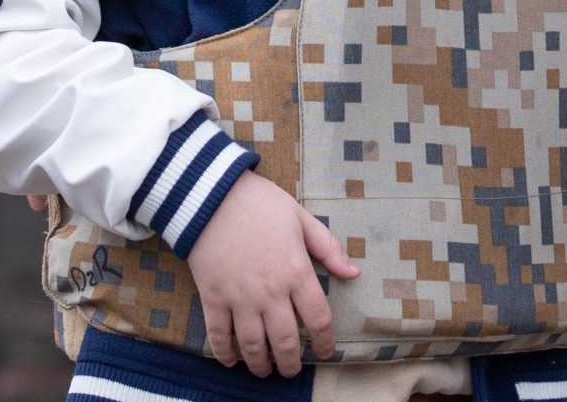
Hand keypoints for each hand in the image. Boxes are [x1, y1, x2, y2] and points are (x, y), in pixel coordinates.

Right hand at [187, 170, 358, 375]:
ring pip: (253, 345)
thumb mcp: (301, 219)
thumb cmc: (261, 204)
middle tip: (292, 371)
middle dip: (291, 363)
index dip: (325, 341)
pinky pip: (219, 336)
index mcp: (296, 271)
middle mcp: (270, 291)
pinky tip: (231, 361)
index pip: (318, 318)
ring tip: (265, 371)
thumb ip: (328, 248)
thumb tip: (354, 273)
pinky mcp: (212, 297)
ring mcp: (239, 297)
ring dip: (260, 365)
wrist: (212, 196)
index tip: (326, 352)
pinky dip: (225, 353)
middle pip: (286, 341)